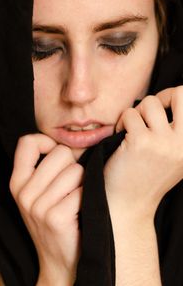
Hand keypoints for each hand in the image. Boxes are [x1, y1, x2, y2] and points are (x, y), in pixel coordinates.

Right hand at [10, 134, 83, 285]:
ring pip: (75, 170)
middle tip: (69, 188)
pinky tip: (79, 211)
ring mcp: (38, 207)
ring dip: (82, 184)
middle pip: (61, 152)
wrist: (61, 261)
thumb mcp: (38, 192)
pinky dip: (86, 198)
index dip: (47, 143)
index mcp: (17, 182)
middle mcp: (23, 193)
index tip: (56, 157)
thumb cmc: (55, 219)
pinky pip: (82, 191)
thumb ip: (44, 165)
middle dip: (72, 166)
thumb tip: (65, 140)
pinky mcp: (56, 218)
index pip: (27, 142)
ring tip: (73, 201)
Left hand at [104, 86, 182, 220]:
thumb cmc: (147, 177)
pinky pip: (128, 114)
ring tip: (130, 130)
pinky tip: (120, 138)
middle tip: (147, 113)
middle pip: (180, 92)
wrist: (128, 205)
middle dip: (160, 97)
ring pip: (148, 102)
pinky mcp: (141, 141)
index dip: (173, 98)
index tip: (159, 111)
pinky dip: (121, 123)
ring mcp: (164, 142)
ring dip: (135, 113)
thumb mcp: (174, 155)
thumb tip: (172, 96)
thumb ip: (177, 131)